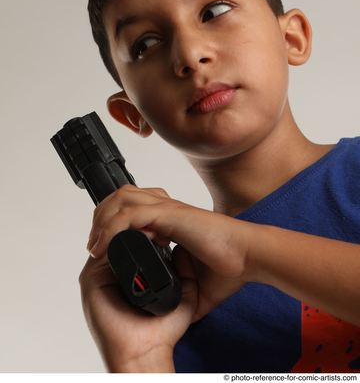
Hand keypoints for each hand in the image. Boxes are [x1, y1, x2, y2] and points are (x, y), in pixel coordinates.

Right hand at [79, 196, 197, 371]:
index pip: (132, 234)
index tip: (163, 215)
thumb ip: (183, 271)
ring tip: (151, 223)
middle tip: (156, 214)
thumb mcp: (180, 294)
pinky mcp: (92, 278)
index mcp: (130, 269)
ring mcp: (100, 272)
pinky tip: (139, 234)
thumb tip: (184, 247)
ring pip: (107, 234)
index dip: (146, 221)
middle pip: (116, 230)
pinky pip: (100, 251)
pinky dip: (115, 238)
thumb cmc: (160, 331)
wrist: (146, 353)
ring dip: (125, 225)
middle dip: (134, 218)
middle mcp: (113, 268)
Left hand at [87, 184, 254, 322]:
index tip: (103, 249)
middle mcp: (166, 209)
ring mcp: (167, 209)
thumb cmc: (230, 266)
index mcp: (171, 220)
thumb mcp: (196, 283)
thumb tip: (173, 305)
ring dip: (102, 220)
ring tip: (95, 246)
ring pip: (121, 199)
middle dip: (101, 217)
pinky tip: (104, 249)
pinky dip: (112, 230)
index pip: (132, 207)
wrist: (249, 257)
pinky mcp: (170, 215)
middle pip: (121, 196)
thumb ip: (181, 286)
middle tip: (94, 245)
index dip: (113, 222)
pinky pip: (130, 215)